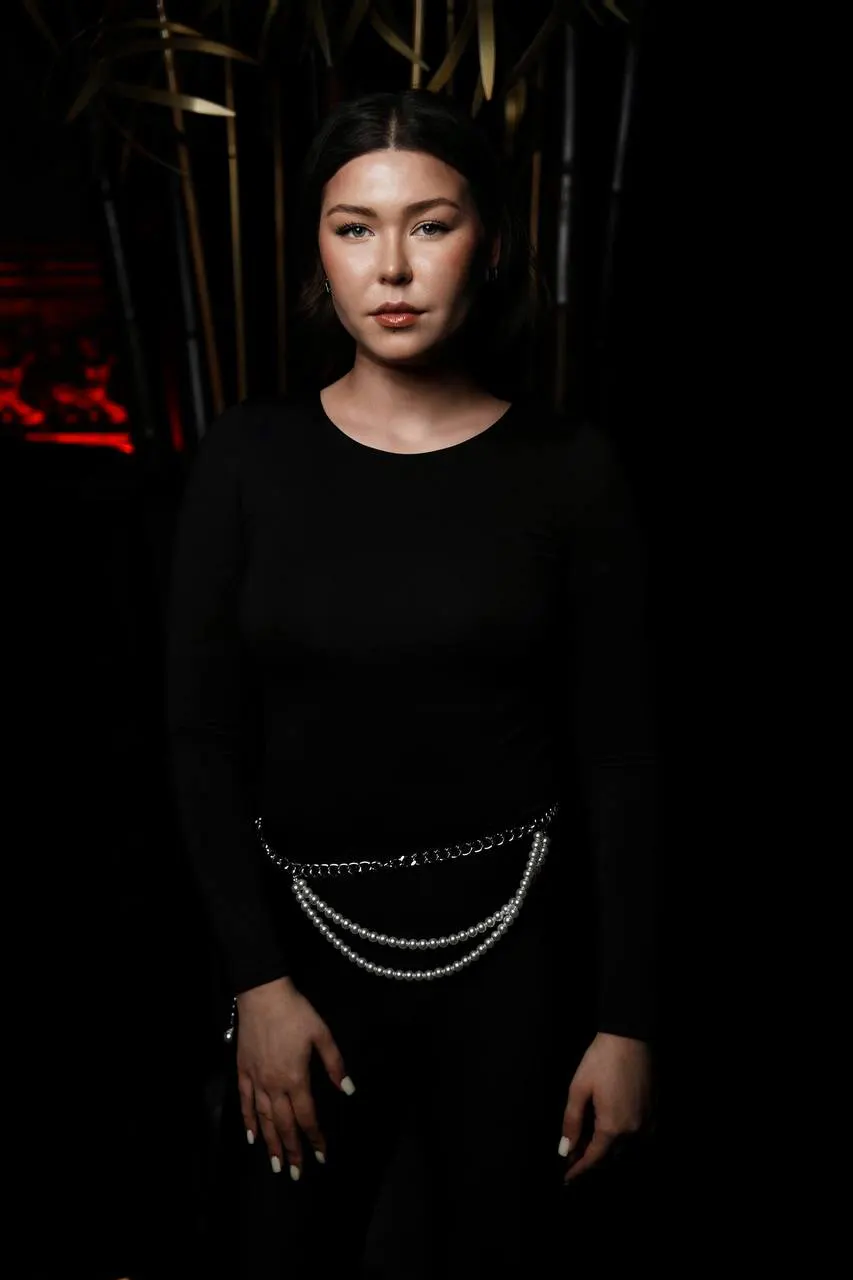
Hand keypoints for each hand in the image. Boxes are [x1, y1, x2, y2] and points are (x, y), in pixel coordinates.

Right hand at [236, 976, 354, 1179]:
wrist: (263, 995)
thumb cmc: (296, 1013)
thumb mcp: (322, 1034)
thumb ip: (335, 1065)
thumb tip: (348, 1091)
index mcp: (296, 1079)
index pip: (307, 1117)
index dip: (315, 1138)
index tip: (322, 1156)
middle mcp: (274, 1086)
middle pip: (284, 1125)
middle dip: (292, 1151)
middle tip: (296, 1175)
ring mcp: (256, 1080)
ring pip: (263, 1120)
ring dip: (271, 1144)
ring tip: (275, 1165)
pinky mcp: (243, 1072)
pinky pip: (244, 1102)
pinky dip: (248, 1122)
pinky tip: (252, 1137)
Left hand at [559, 1031, 652, 1182]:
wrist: (630, 1037)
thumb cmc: (600, 1060)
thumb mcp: (579, 1088)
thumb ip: (572, 1122)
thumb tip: (565, 1150)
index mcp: (612, 1127)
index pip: (594, 1159)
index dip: (579, 1170)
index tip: (567, 1179)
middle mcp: (634, 1131)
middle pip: (611, 1156)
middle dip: (592, 1160)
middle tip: (574, 1158)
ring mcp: (648, 1122)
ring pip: (627, 1148)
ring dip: (609, 1151)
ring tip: (592, 1146)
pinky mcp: (655, 1112)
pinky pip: (642, 1137)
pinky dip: (627, 1141)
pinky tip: (616, 1133)